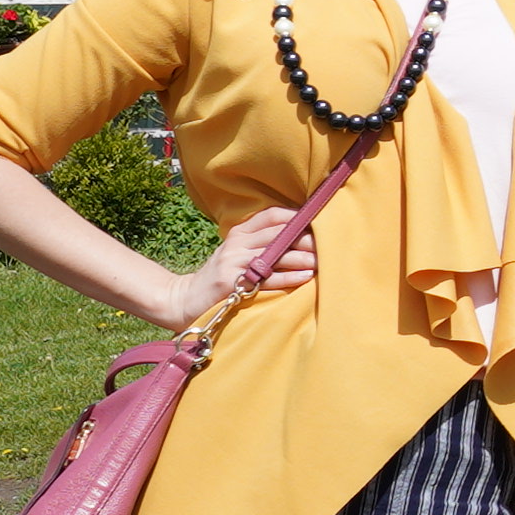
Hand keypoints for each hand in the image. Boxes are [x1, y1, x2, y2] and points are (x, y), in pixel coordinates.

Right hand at [154, 205, 316, 329]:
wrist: (185, 299)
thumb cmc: (221, 278)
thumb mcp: (237, 254)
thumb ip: (261, 244)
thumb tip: (300, 238)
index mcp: (239, 232)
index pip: (272, 215)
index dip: (296, 216)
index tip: (319, 222)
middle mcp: (237, 242)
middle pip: (278, 233)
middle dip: (306, 237)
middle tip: (329, 244)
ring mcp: (233, 261)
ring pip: (275, 253)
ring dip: (303, 256)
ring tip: (323, 260)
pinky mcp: (232, 281)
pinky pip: (267, 278)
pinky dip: (289, 277)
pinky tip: (306, 277)